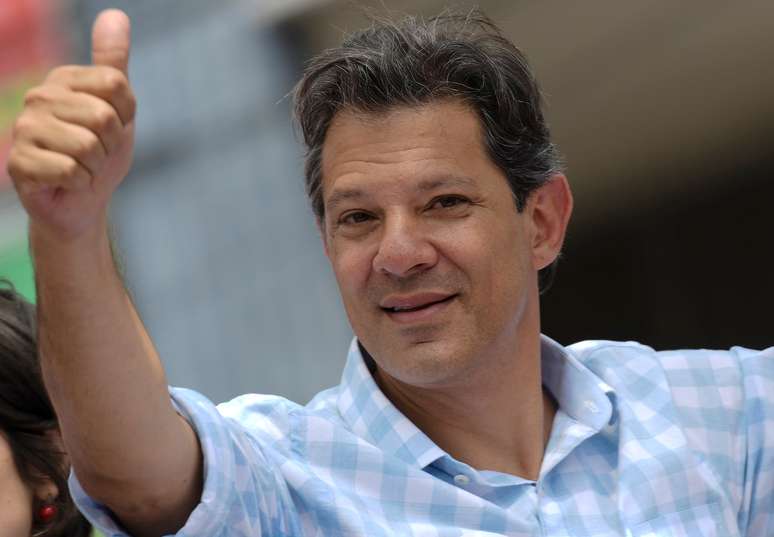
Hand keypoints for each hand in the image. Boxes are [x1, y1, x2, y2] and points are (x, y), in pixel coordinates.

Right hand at [6, 10, 134, 240]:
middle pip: (104, 117)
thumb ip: (114, 64)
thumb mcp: (118, 108)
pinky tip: (67, 182)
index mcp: (64, 79)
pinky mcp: (18, 162)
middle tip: (97, 153)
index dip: (126, 114)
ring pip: (88, 146)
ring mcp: (24, 128)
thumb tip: (116, 14)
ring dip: (95, 166)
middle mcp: (38, 97)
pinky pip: (71, 171)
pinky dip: (80, 183)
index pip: (117, 85)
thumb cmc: (101, 153)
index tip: (113, 127)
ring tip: (82, 167)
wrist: (82, 201)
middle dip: (111, 144)